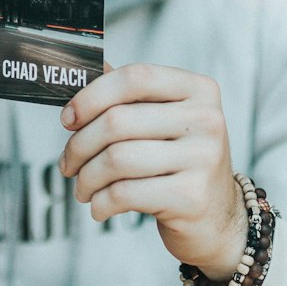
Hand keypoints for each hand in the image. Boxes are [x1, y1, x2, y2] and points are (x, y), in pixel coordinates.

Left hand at [59, 63, 247, 278]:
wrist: (218, 217)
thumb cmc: (181, 162)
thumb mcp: (164, 121)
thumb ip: (129, 96)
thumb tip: (86, 68)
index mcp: (198, 89)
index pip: (134, 78)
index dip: (91, 96)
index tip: (68, 119)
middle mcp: (206, 119)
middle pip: (118, 121)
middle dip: (79, 145)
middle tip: (69, 163)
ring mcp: (203, 158)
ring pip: (116, 159)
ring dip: (87, 177)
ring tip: (83, 187)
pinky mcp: (191, 197)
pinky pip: (125, 193)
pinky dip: (101, 202)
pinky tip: (99, 206)